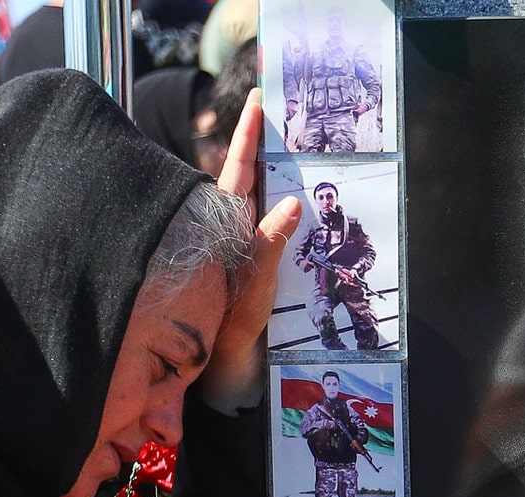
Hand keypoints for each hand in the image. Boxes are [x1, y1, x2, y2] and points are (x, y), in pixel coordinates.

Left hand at [198, 88, 302, 413]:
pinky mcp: (252, 258)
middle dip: (265, 143)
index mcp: (227, 227)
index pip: (238, 170)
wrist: (223, 367)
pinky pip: (270, 224)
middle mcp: (232, 230)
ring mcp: (241, 242)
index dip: (249, 135)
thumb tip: (291, 204)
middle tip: (284, 111)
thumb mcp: (251, 291)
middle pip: (249, 175)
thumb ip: (269, 247)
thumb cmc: (230, 331)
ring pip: (260, 198)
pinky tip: (301, 198)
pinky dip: (284, 205)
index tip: (259, 101)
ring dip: (278, 174)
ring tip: (298, 145)